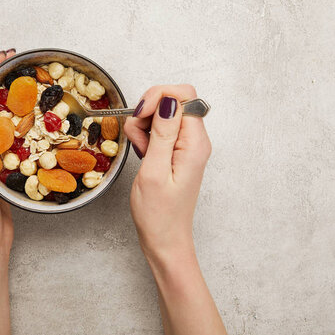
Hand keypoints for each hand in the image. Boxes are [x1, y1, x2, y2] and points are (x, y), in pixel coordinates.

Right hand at [124, 84, 210, 260]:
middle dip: (148, 110)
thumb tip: (168, 101)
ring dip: (144, 125)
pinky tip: (143, 154)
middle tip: (138, 136)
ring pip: (162, 114)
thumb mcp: (154, 171)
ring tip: (140, 151)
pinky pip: (159, 130)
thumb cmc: (159, 214)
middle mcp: (195, 140)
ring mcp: (186, 145)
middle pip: (173, 101)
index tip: (141, 115)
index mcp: (195, 143)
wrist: (164, 239)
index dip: (159, 97)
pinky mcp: (175, 151)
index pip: (184, 95)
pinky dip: (145, 135)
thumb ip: (162, 133)